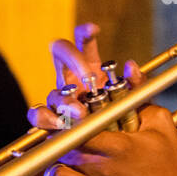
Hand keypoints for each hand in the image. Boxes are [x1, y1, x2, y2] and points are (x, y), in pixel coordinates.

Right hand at [27, 22, 143, 128]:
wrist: (110, 145)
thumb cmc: (120, 117)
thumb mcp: (133, 99)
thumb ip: (137, 83)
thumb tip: (131, 66)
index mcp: (89, 68)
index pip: (84, 43)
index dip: (85, 33)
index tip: (94, 30)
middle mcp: (70, 78)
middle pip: (60, 52)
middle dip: (74, 59)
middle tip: (89, 75)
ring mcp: (58, 98)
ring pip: (53, 89)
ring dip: (65, 99)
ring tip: (80, 111)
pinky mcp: (50, 119)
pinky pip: (38, 115)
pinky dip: (47, 118)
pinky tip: (60, 124)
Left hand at [42, 104, 176, 175]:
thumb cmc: (174, 160)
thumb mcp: (160, 122)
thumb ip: (139, 93)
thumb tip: (129, 66)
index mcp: (118, 146)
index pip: (75, 130)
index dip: (63, 123)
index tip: (62, 119)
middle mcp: (106, 171)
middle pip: (62, 152)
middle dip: (57, 142)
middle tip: (60, 138)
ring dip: (58, 169)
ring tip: (66, 163)